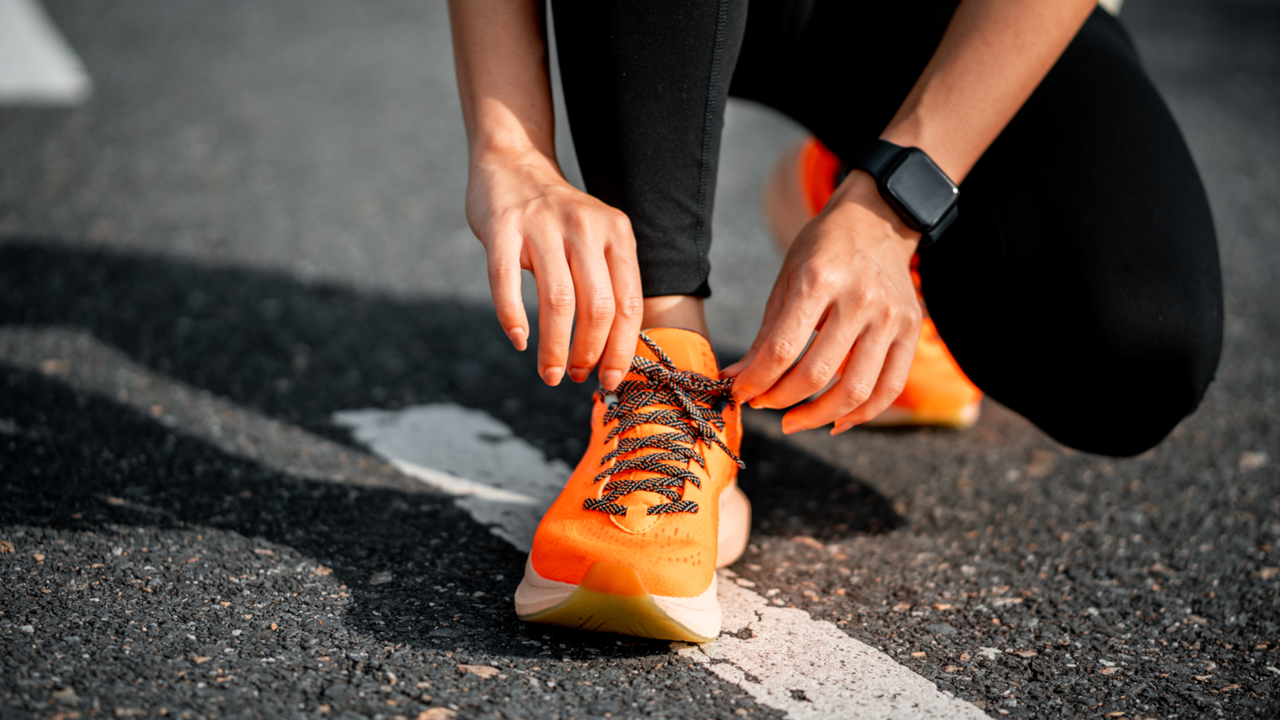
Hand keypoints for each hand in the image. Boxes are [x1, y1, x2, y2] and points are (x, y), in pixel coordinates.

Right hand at [465, 149, 642, 389]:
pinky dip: (512, 317)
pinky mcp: (503, 227)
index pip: (628, 304)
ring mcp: (542, 225)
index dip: (620, 349)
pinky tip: (518, 340)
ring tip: (549, 373)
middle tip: (574, 377)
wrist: (513, 166)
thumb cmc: (558, 221)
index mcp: (617, 234)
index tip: (610, 379)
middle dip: (588, 353)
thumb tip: (614, 354)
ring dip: (554, 347)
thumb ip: (609, 283)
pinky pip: (507, 281)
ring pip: (558, 301)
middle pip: (598, 307)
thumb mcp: (598, 239)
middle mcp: (585, 227)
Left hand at [722, 172, 921, 433]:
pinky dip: (862, 414)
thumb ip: (764, 336)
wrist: (878, 220)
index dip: (756, 381)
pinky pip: (889, 387)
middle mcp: (859, 299)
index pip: (782, 349)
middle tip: (764, 407)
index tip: (741, 393)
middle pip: (817, 374)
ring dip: (819, 417)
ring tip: (795, 421)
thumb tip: (736, 380)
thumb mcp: (786, 281)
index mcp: (819, 280)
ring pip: (855, 390)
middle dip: (781, 400)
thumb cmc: (822, 251)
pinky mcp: (911, 330)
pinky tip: (836, 422)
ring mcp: (890, 317)